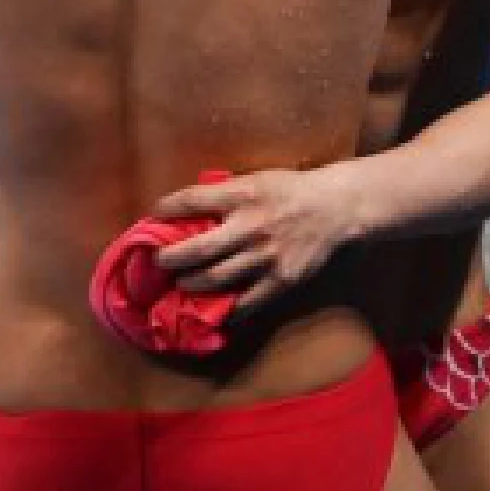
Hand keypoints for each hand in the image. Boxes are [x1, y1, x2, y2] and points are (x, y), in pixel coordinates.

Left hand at [154, 166, 362, 315]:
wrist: (336, 208)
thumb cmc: (292, 190)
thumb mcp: (258, 179)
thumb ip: (227, 193)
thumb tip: (189, 208)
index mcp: (244, 194)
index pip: (193, 200)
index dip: (168, 208)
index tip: (154, 214)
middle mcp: (251, 225)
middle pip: (198, 248)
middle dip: (171, 258)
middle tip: (160, 262)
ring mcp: (265, 256)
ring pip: (216, 278)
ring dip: (191, 283)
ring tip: (182, 283)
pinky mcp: (280, 279)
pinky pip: (247, 302)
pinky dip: (226, 310)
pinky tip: (213, 311)